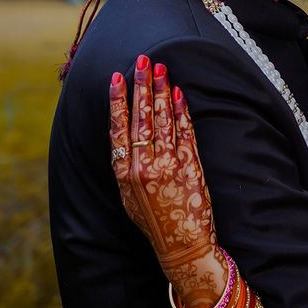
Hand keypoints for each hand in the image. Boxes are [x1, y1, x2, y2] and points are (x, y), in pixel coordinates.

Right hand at [109, 56, 223, 307]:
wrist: (182, 247)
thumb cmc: (155, 221)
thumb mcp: (130, 196)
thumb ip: (127, 167)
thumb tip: (123, 137)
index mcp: (124, 174)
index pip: (118, 128)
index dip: (117, 101)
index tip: (116, 77)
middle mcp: (143, 167)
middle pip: (141, 117)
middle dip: (142, 85)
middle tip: (143, 60)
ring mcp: (167, 166)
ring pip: (163, 120)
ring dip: (162, 91)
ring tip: (162, 69)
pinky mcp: (190, 168)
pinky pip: (185, 133)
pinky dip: (182, 112)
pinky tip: (179, 94)